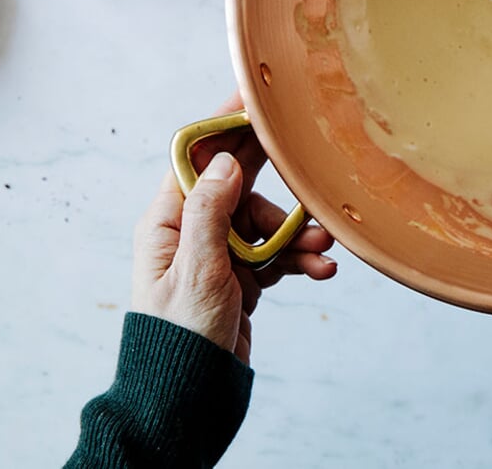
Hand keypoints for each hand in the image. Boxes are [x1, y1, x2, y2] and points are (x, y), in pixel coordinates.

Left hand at [131, 94, 336, 363]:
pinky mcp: (244, 278)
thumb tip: (227, 159)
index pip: (198, 157)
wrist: (189, 395)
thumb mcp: (197, 270)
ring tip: (322, 251)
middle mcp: (193, 231)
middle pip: (240, 182)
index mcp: (168, 220)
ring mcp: (220, 254)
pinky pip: (279, 255)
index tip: (255, 96)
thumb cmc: (180, 337)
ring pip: (269, 222)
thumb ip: (211, 211)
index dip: (226, 124)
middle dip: (278, 179)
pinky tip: (321, 269)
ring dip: (298, 234)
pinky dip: (301, 260)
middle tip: (310, 154)